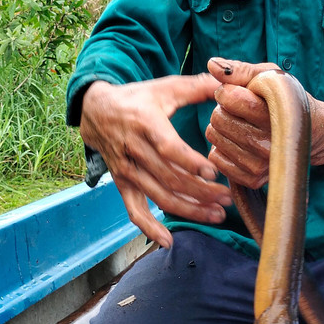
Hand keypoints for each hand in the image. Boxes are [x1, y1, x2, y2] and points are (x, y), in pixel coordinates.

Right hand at [79, 76, 232, 246]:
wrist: (96, 110)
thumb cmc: (138, 98)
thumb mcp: (164, 88)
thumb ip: (197, 86)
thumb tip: (227, 81)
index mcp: (146, 123)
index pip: (168, 148)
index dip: (189, 162)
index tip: (213, 172)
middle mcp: (134, 149)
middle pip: (169, 177)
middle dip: (200, 191)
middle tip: (227, 199)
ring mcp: (127, 170)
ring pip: (158, 195)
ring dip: (188, 209)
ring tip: (215, 215)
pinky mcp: (122, 183)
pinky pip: (133, 210)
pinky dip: (149, 228)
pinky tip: (168, 242)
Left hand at [204, 58, 279, 189]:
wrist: (312, 132)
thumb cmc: (287, 100)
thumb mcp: (270, 77)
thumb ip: (241, 70)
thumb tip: (211, 64)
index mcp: (275, 113)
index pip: (229, 98)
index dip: (226, 91)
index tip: (236, 92)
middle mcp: (269, 143)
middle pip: (218, 118)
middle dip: (223, 109)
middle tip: (239, 110)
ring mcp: (261, 164)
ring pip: (214, 137)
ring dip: (221, 128)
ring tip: (240, 124)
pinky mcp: (254, 178)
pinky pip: (216, 158)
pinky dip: (221, 148)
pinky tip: (237, 142)